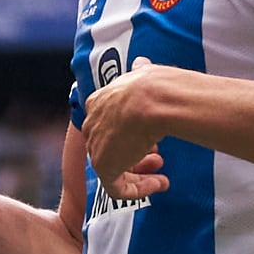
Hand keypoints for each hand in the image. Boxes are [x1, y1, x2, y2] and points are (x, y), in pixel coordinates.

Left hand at [74, 62, 185, 204]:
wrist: (152, 100)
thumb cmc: (153, 86)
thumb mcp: (143, 74)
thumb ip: (139, 72)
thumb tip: (140, 63)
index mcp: (98, 102)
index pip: (107, 123)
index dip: (130, 132)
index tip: (151, 138)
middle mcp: (92, 125)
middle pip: (110, 147)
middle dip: (135, 154)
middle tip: (157, 156)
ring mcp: (96, 148)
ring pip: (114, 168)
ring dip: (140, 174)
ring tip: (161, 172)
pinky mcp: (104, 168)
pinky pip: (119, 188)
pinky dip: (140, 190)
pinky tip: (160, 183)